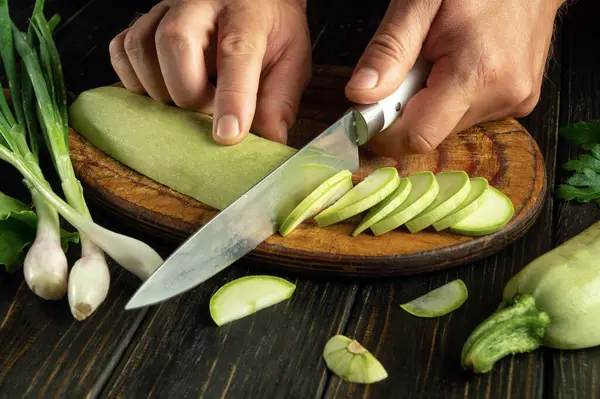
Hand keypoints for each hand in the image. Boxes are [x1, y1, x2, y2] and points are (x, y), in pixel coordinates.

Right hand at [109, 0, 310, 144]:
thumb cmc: (270, 31)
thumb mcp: (291, 60)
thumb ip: (279, 100)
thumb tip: (268, 141)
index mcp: (247, 13)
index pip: (236, 53)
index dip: (231, 98)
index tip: (228, 135)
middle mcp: (201, 3)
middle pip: (175, 42)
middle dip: (188, 93)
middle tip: (208, 110)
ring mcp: (167, 8)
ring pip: (141, 48)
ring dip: (161, 90)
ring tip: (189, 99)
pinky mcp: (144, 20)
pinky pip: (122, 50)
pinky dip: (135, 80)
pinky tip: (162, 87)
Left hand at [346, 0, 564, 156]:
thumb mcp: (420, 1)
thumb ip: (390, 50)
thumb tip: (360, 95)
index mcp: (477, 73)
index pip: (418, 137)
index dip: (384, 131)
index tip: (368, 111)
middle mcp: (502, 96)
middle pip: (430, 132)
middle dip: (407, 107)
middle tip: (410, 65)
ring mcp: (515, 101)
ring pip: (447, 125)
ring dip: (430, 100)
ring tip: (439, 57)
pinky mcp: (519, 101)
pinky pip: (467, 113)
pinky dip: (451, 96)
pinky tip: (458, 63)